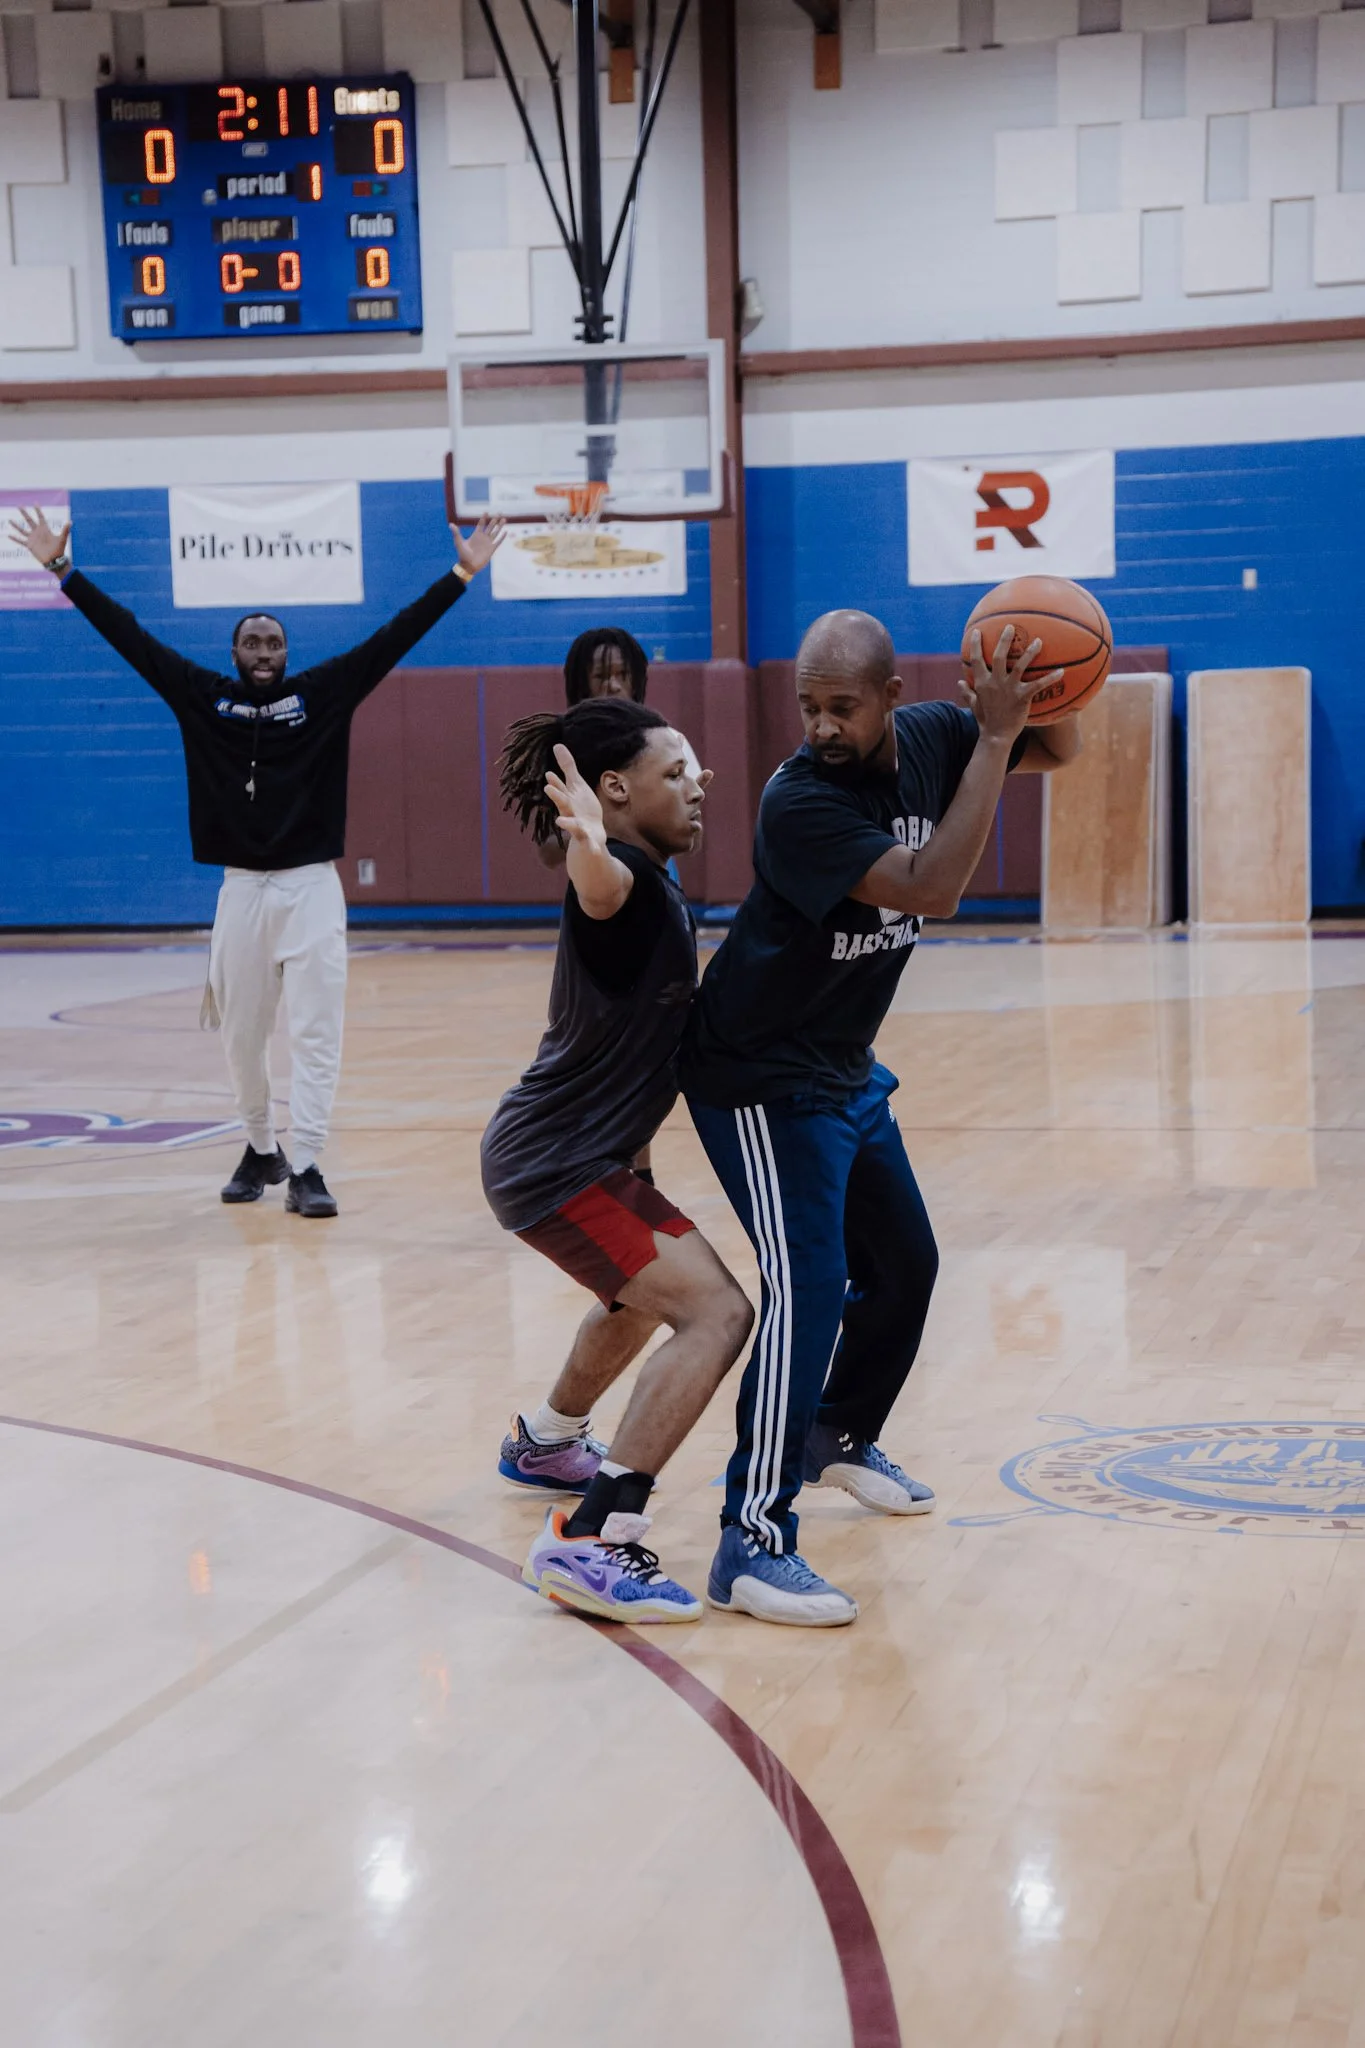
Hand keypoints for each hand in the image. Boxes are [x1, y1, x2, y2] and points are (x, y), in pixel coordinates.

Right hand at [9, 505, 69, 567]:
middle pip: (29, 520)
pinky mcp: (30, 545)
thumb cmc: (59, 550)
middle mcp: (38, 532)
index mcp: (45, 529)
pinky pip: (20, 541)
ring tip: (10, 520)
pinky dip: (15, 538)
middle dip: (24, 513)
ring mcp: (33, 538)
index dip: (38, 510)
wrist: (54, 560)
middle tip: (19, 505)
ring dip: (16, 525)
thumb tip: (70, 522)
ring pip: (22, 530)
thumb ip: (65, 530)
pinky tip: (9, 535)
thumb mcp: (62, 539)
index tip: (35, 503)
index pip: (40, 517)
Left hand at [451, 513, 506, 575]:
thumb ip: (456, 533)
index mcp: (476, 535)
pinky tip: (505, 532)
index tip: (486, 511)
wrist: (469, 566)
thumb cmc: (463, 555)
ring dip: (500, 526)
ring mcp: (488, 543)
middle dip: (495, 520)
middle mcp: (483, 538)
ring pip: (495, 532)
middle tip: (499, 513)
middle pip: (490, 526)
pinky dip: (502, 537)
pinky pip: (498, 542)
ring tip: (504, 519)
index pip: (481, 524)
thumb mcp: (459, 542)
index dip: (484, 518)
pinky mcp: (491, 549)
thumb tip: (450, 524)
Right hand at [544, 743, 607, 851]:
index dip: (555, 782)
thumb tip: (557, 745)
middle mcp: (570, 813)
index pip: (561, 790)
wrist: (589, 834)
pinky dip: (592, 848)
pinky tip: (596, 852)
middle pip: (563, 804)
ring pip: (572, 825)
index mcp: (568, 800)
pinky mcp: (589, 839)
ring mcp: (578, 827)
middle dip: (557, 796)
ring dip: (567, 823)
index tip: (549, 774)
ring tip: (559, 822)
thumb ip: (567, 767)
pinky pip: (590, 844)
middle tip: (548, 788)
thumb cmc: (581, 807)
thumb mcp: (576, 786)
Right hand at [959, 623, 1063, 742]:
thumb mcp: (974, 705)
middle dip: (1004, 640)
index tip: (977, 631)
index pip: (976, 660)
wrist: (996, 736)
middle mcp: (995, 682)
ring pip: (1020, 666)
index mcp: (982, 683)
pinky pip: (1038, 685)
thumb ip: (968, 693)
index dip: (975, 645)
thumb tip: (960, 683)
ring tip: (1038, 641)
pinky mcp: (1022, 697)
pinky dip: (1051, 678)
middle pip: (999, 656)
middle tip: (1011, 626)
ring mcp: (1009, 689)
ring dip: (1030, 652)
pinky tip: (1062, 671)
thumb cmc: (986, 721)